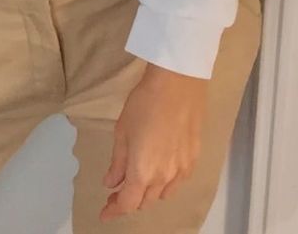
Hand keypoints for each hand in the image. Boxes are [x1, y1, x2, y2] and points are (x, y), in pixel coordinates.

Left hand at [99, 63, 207, 220]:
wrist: (177, 85)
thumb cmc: (144, 104)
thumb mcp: (122, 132)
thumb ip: (117, 162)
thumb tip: (111, 182)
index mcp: (142, 172)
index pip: (127, 203)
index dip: (114, 211)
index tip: (104, 213)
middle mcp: (164, 177)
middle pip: (145, 201)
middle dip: (129, 200)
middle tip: (115, 192)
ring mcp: (181, 170)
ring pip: (162, 194)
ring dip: (147, 193)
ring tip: (136, 181)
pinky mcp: (193, 160)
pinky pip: (177, 182)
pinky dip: (164, 184)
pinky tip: (158, 172)